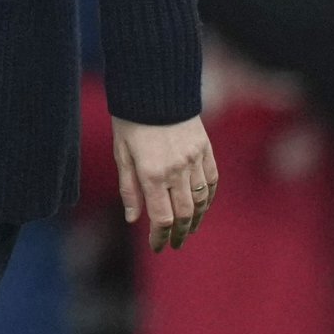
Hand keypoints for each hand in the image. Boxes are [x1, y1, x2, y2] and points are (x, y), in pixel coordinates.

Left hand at [115, 111, 220, 251]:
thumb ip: (128, 188)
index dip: (160, 237)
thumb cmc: (131, 120)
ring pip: (201, 201)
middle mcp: (176, 170)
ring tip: (187, 229)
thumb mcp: (122, 153)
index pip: (162, 218)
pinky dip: (208, 197)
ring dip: (195, 220)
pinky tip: (201, 206)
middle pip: (184, 214)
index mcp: (152, 173)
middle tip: (173, 243)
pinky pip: (212, 181)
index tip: (157, 246)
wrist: (156, 87)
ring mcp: (194, 159)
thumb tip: (132, 218)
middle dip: (179, 233)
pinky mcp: (205, 149)